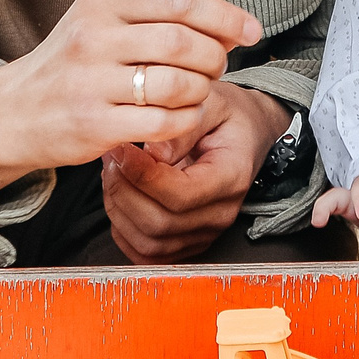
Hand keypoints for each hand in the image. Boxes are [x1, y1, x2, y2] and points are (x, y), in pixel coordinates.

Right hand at [0, 0, 260, 200]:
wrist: (14, 112)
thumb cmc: (73, 64)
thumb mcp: (103, 23)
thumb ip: (159, 17)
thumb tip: (232, 24)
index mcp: (101, 1)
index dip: (225, 15)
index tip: (252, 31)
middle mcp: (93, 36)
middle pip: (182, 41)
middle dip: (214, 57)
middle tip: (217, 67)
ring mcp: (91, 82)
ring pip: (177, 82)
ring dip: (201, 90)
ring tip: (198, 92)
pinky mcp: (94, 124)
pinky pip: (163, 121)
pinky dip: (185, 119)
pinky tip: (182, 116)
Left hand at [101, 83, 286, 263]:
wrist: (246, 135)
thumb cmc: (228, 118)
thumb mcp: (212, 104)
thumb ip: (182, 128)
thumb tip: (151, 155)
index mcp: (231, 178)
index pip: (180, 195)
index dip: (142, 177)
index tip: (122, 150)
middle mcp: (221, 214)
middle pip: (160, 224)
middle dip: (124, 191)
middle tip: (112, 158)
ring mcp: (205, 233)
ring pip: (149, 243)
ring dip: (119, 210)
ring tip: (113, 175)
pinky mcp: (188, 243)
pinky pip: (147, 254)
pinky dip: (123, 231)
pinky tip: (120, 199)